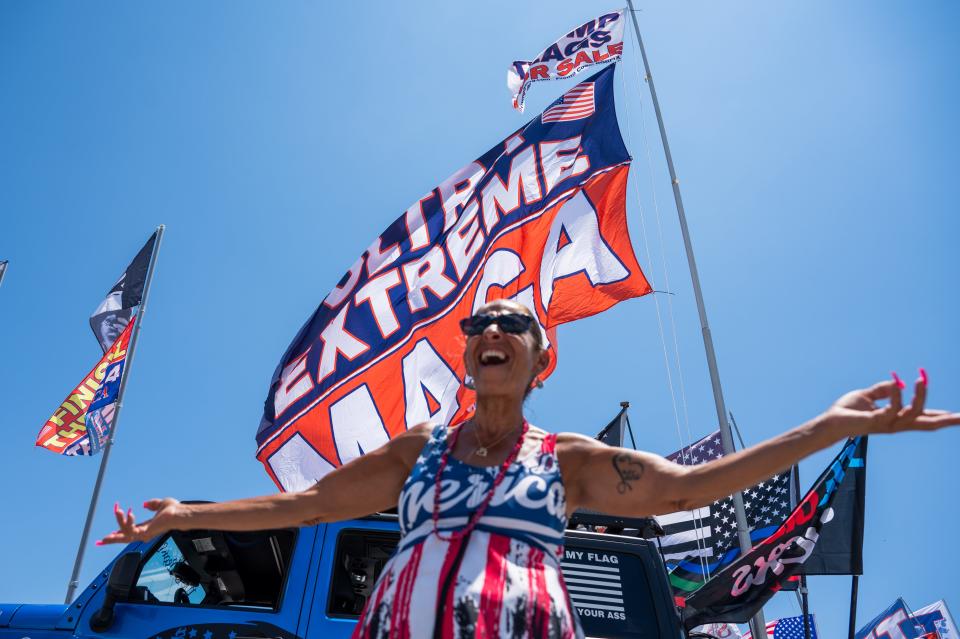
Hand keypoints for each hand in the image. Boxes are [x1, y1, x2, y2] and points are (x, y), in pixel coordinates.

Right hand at [96, 498, 182, 545]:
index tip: (109, 535)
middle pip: (123, 539)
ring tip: (117, 509)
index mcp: (146, 527)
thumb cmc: (174, 509)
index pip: (129, 532)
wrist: (179, 513)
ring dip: (118, 521)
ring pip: (124, 534)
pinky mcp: (144, 534)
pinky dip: (127, 522)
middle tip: (99, 541)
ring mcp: (143, 535)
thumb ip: (152, 504)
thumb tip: (145, 504)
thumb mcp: (160, 504)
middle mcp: (143, 533)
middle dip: (111, 540)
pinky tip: (129, 513)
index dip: (119, 532)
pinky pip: (130, 530)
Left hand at [824, 370, 959, 436]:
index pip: (924, 417)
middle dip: (948, 420)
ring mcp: (887, 424)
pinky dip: (895, 394)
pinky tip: (895, 382)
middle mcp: (896, 424)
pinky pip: (892, 409)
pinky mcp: (875, 421)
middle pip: (928, 425)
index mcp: (897, 418)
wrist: (830, 420)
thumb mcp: (868, 395)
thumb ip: (883, 389)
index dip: (942, 416)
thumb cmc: (847, 410)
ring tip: (919, 379)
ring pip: (913, 414)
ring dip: (919, 396)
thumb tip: (898, 383)